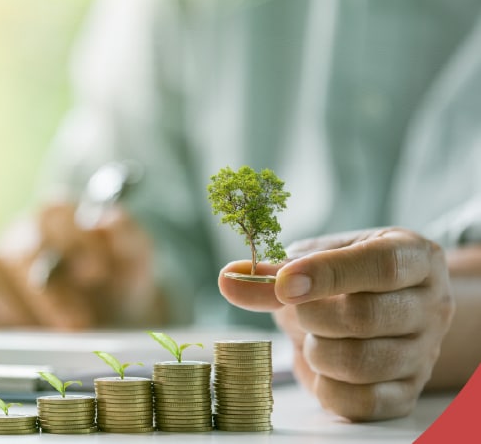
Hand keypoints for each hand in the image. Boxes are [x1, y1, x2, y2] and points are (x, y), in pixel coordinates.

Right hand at [0, 202, 164, 329]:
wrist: (110, 323)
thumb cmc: (120, 285)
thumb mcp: (136, 263)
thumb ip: (128, 238)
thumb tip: (109, 218)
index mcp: (60, 216)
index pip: (54, 210)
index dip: (72, 240)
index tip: (96, 275)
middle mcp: (23, 232)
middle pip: (20, 248)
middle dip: (49, 292)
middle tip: (78, 326)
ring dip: (19, 304)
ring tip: (52, 334)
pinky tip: (29, 335)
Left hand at [218, 228, 454, 420]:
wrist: (375, 310)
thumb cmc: (343, 278)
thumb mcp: (317, 261)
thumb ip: (274, 272)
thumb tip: (229, 278)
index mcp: (414, 257)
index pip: (380, 265)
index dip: (327, 274)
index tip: (283, 283)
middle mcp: (431, 305)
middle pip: (367, 317)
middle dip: (312, 316)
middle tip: (297, 311)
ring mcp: (424, 353)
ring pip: (363, 363)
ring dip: (317, 351)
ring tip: (312, 337)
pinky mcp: (407, 393)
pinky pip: (362, 403)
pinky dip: (326, 387)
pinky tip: (320, 365)